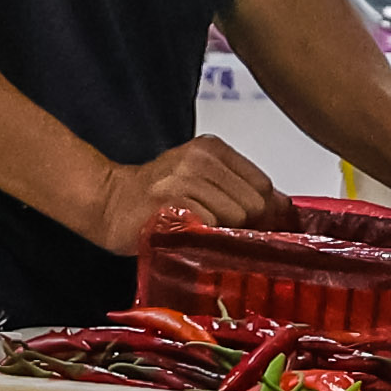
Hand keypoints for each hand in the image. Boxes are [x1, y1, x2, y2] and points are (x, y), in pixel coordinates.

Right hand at [86, 138, 288, 255]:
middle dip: (246, 227)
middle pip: (253, 203)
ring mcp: (182, 180)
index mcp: (212, 149)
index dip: (264, 211)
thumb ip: (239, 188)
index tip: (254, 227)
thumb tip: (282, 208)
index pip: (263, 184)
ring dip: (222, 236)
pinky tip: (187, 238)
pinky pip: (209, 229)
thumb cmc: (157, 195)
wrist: (108, 201)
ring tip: (200, 234)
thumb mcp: (201, 178)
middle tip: (223, 236)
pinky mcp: (169, 204)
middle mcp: (199, 159)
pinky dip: (204, 241)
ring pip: (234, 218)